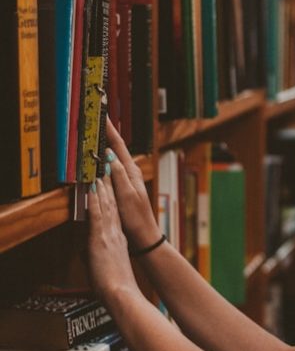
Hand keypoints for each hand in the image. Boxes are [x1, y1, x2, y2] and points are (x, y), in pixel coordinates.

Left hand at [87, 176, 138, 301]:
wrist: (120, 293)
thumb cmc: (115, 286)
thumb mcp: (105, 266)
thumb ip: (95, 255)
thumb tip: (85, 252)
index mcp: (118, 240)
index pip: (114, 214)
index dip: (111, 198)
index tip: (108, 185)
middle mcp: (115, 233)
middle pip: (112, 205)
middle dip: (108, 186)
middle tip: (106, 170)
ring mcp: (109, 234)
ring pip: (106, 205)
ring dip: (103, 187)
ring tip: (101, 172)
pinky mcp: (101, 238)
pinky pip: (98, 213)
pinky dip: (96, 199)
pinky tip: (94, 187)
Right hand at [104, 118, 161, 249]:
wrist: (144, 236)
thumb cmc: (136, 218)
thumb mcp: (126, 196)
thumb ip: (118, 176)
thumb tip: (109, 156)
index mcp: (132, 172)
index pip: (118, 145)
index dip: (109, 129)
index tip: (102, 114)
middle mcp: (130, 172)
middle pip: (116, 147)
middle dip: (106, 131)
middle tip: (95, 117)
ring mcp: (127, 179)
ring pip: (113, 156)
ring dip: (104, 143)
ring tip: (95, 130)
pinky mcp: (122, 187)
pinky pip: (111, 167)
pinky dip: (104, 159)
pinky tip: (98, 158)